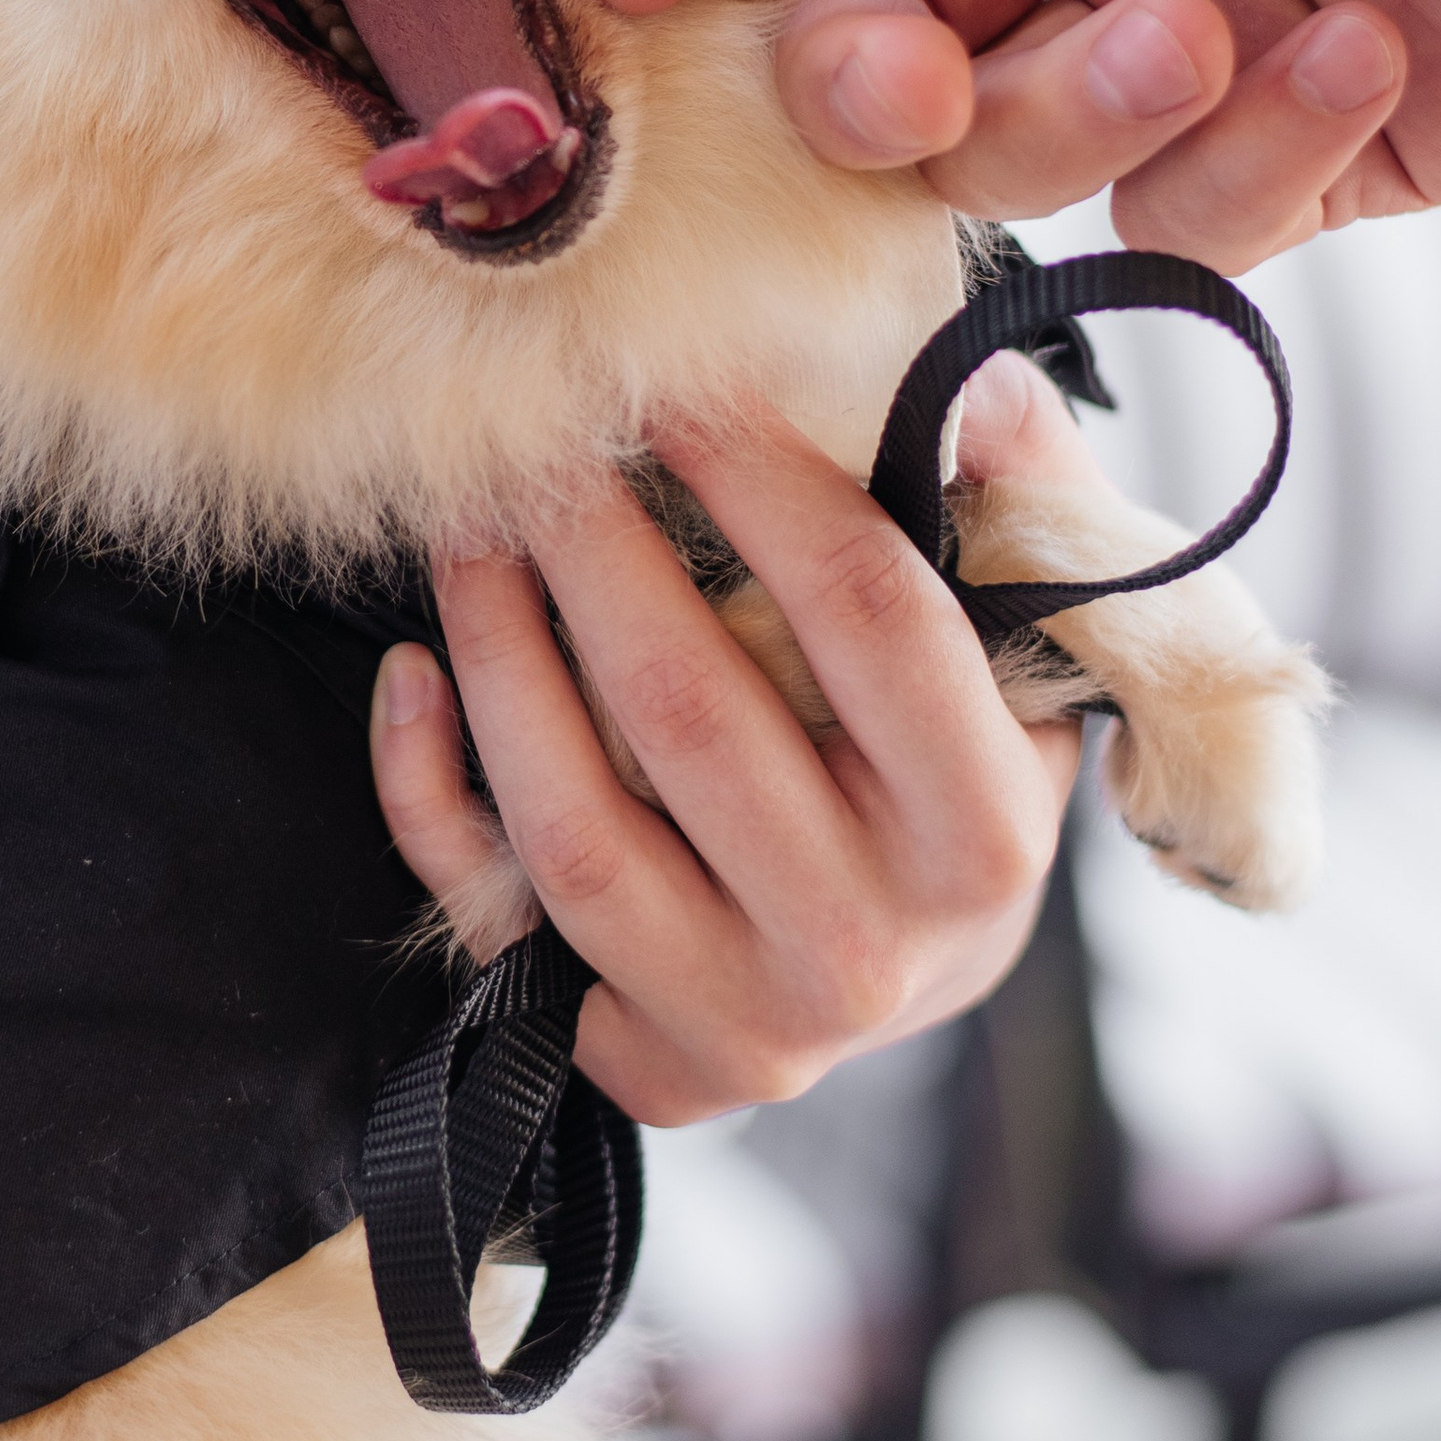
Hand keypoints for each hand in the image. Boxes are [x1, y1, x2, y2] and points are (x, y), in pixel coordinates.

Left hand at [368, 362, 1086, 1124]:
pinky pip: (495, 919)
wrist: (924, 969)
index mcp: (981, 830)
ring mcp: (747, 1019)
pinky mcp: (647, 1067)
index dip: (757, 473)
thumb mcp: (1028, 639)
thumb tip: (961, 377)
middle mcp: (870, 946)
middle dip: (588, 541)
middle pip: (686, 708)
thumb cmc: (960, 765)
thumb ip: (1012, 494)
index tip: (675, 373)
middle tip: (531, 431)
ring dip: (495, 649)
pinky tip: (412, 676)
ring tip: (468, 529)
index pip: (864, 610)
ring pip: (569, 824)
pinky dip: (430, 795)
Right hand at [579, 0, 1440, 261]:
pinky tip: (1366, 52)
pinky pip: (1167, 219)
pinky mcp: (1280, 150)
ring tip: (1220, 25)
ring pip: (987, 142)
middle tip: (917, 66)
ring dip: (1072, 107)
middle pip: (851, 14)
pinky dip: (1248, 162)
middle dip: (861, 59)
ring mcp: (1161, 16)